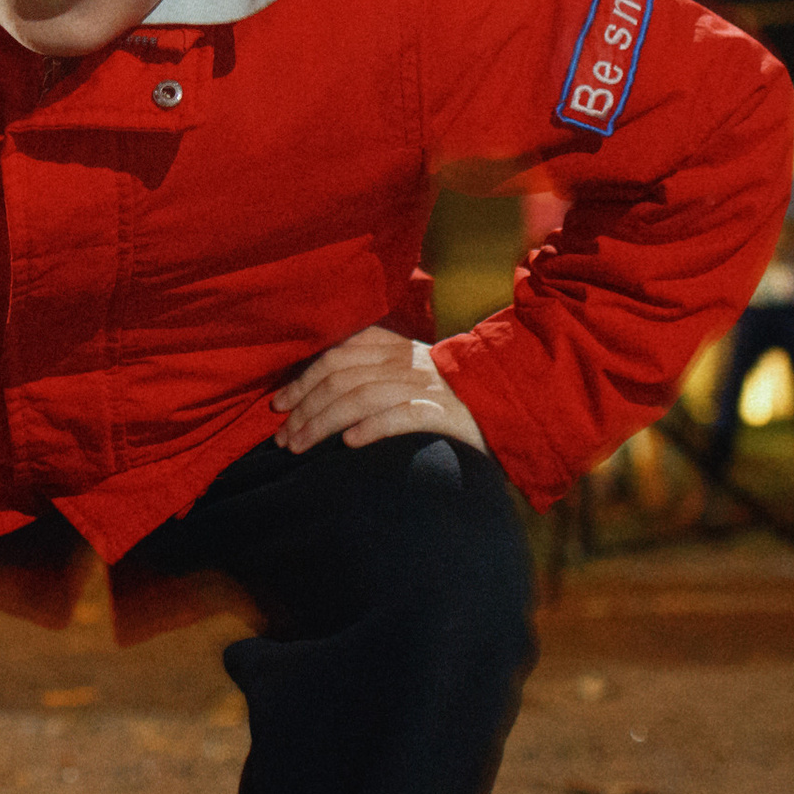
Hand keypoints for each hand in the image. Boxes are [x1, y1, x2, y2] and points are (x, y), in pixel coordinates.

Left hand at [273, 325, 488, 458]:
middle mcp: (408, 362)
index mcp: (398, 348)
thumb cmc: (454, 395)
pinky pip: (403, 416)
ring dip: (324, 421)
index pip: (338, 353)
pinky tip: (351, 443)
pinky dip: (373, 427)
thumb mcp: (413, 371)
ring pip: (363, 396)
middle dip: (305, 406)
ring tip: (301, 445)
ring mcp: (427, 387)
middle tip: (283, 436)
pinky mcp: (447, 414)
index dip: (304, 377)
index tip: (279, 404)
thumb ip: (375, 370)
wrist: (513, 403)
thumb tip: (323, 390)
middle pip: (342, 376)